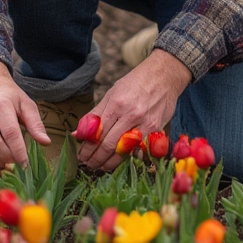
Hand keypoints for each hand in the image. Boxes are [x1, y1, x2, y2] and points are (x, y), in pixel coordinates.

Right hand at [0, 60, 50, 174]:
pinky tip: (2, 169)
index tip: (27, 164)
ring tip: (13, 168)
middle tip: (21, 167)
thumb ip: (36, 124)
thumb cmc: (11, 98)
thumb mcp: (26, 105)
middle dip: (9, 160)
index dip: (19, 151)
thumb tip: (46, 142)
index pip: (10, 133)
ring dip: (0, 166)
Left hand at [77, 49, 191, 170]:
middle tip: (88, 164)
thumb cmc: (136, 82)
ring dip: (109, 163)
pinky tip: (119, 161)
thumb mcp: (112, 93)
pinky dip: (128, 158)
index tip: (81, 155)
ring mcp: (145, 124)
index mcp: (117, 104)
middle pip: (109, 145)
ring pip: (124, 151)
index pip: (97, 133)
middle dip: (95, 158)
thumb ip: (96, 114)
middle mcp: (131, 115)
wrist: (164, 76)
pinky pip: (140, 150)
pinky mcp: (156, 130)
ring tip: (100, 166)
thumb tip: (79, 133)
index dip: (87, 148)